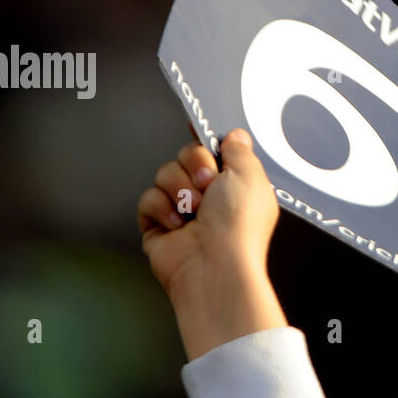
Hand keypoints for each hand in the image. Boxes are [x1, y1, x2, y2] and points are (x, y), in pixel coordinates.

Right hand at [137, 127, 287, 359]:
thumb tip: (234, 135)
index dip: (206, 143)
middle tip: (207, 185)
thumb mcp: (250, 174)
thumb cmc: (238, 226)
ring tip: (194, 210)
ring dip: (179, 187)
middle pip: (186, 155)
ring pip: (165, 173)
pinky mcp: (158, 225)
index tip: (200, 133)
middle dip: (195, 165)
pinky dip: (161, 208)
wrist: (215, 264)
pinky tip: (177, 224)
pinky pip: (148, 197)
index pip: (215, 151)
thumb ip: (239, 149)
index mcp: (236, 185)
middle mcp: (211, 197)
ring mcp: (183, 210)